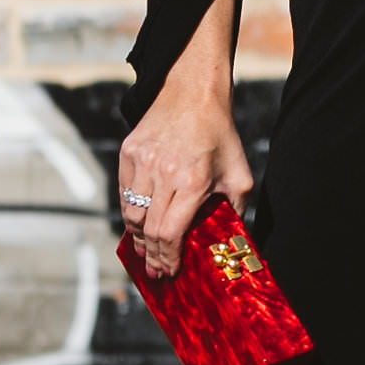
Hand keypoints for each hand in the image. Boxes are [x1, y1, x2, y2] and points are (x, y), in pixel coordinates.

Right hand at [117, 70, 252, 278]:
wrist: (192, 91)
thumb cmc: (220, 134)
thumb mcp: (239, 173)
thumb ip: (235, 209)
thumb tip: (230, 241)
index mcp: (193, 181)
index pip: (171, 232)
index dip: (168, 258)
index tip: (170, 272)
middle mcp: (164, 173)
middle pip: (149, 229)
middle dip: (152, 255)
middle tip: (155, 271)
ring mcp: (142, 162)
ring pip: (132, 213)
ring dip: (138, 237)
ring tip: (145, 251)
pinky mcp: (128, 152)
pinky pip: (125, 192)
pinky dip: (131, 211)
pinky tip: (139, 222)